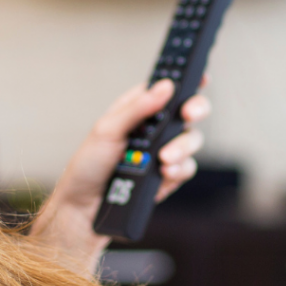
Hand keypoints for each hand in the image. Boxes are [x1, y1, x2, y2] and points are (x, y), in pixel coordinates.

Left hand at [31, 78, 210, 274]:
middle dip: (195, 109)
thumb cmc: (88, 167)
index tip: (201, 75)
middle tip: (188, 114)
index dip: (185, 79)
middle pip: (187, 111)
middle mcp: (153, 129)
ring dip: (183, 147)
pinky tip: (165, 173)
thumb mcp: (107, 130)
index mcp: (136, 110)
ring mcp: (162, 153)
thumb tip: (165, 86)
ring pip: (191, 140)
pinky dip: (179, 169)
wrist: (84, 211)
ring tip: (164, 158)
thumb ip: (137, 108)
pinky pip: (186, 168)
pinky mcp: (167, 177)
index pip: (165, 89)